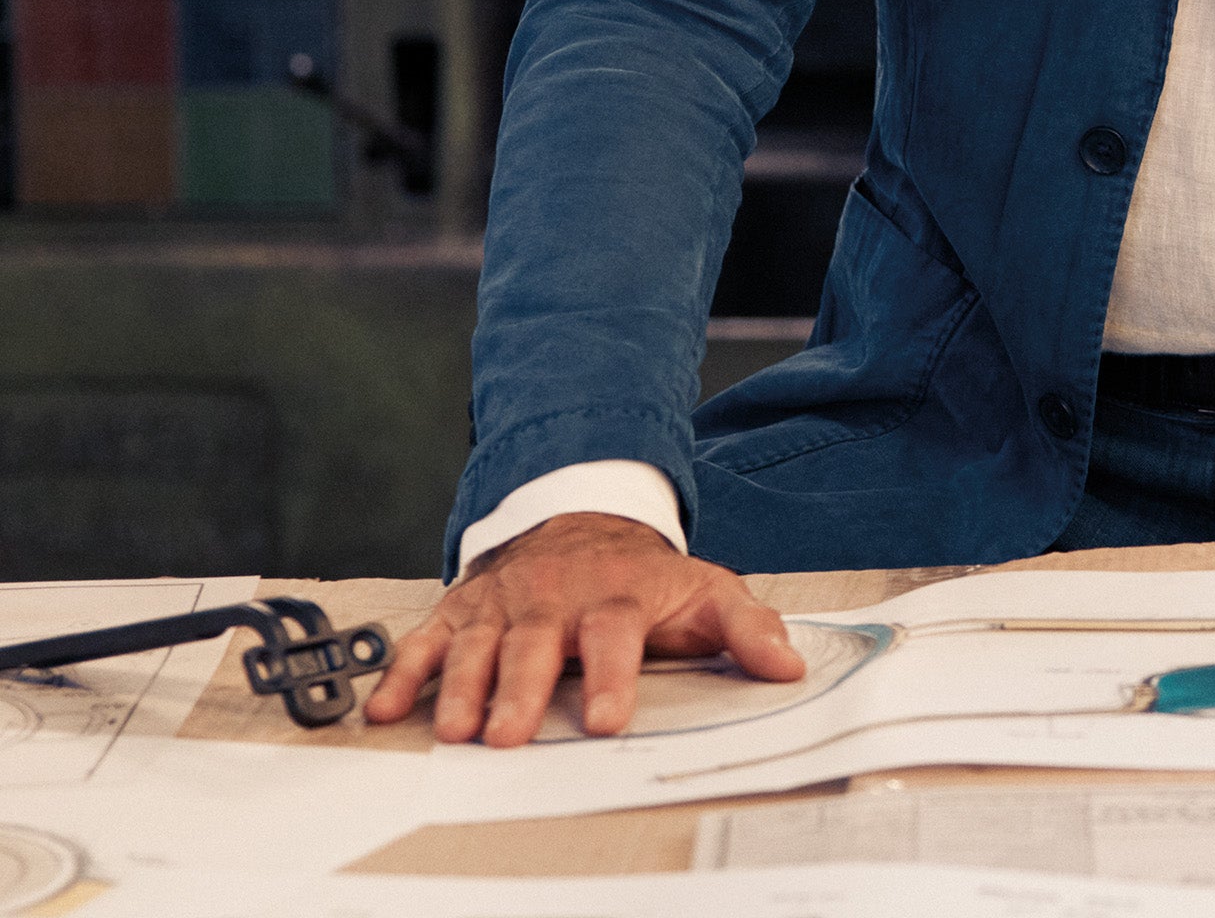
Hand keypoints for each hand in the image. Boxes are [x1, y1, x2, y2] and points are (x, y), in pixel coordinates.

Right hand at [363, 512, 807, 745]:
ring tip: (454, 729)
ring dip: (462, 686)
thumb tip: (789, 665)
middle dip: (521, 689)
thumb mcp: (703, 591)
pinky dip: (403, 671)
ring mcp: (504, 603)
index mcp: (614, 595)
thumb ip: (745, 627)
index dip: (614, 675)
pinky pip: (427, 640)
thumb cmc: (643, 574)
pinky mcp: (463, 610)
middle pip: (537, 644)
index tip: (612, 717)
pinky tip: (388, 707)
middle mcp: (554, 597)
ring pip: (478, 644)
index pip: (615, 634)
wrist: (580, 516)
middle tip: (507, 735)